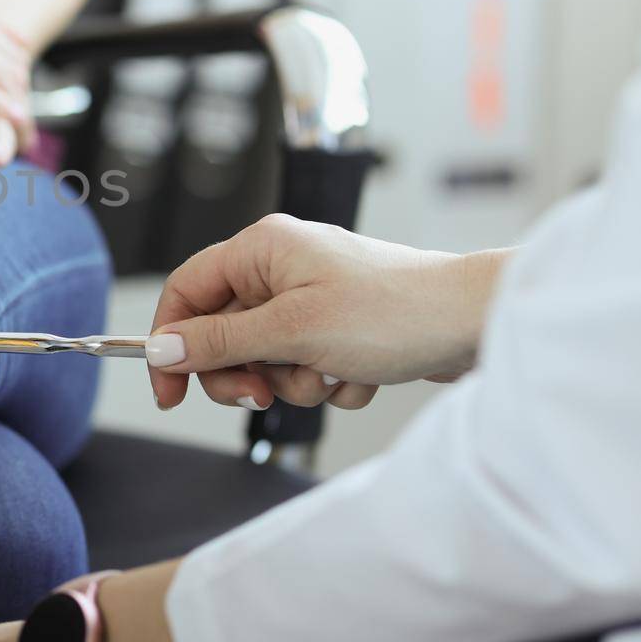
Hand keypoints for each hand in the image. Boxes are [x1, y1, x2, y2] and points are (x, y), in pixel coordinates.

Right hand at [144, 215, 509, 413]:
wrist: (478, 324)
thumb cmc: (397, 312)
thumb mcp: (293, 332)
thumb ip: (220, 342)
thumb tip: (162, 350)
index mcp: (262, 249)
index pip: (186, 291)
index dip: (170, 342)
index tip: (169, 390)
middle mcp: (282, 267)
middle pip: (222, 331)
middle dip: (244, 371)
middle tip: (264, 393)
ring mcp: (312, 296)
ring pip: (264, 356)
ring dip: (294, 380)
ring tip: (332, 374)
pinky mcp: (338, 325)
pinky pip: (304, 365)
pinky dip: (326, 380)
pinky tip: (359, 375)